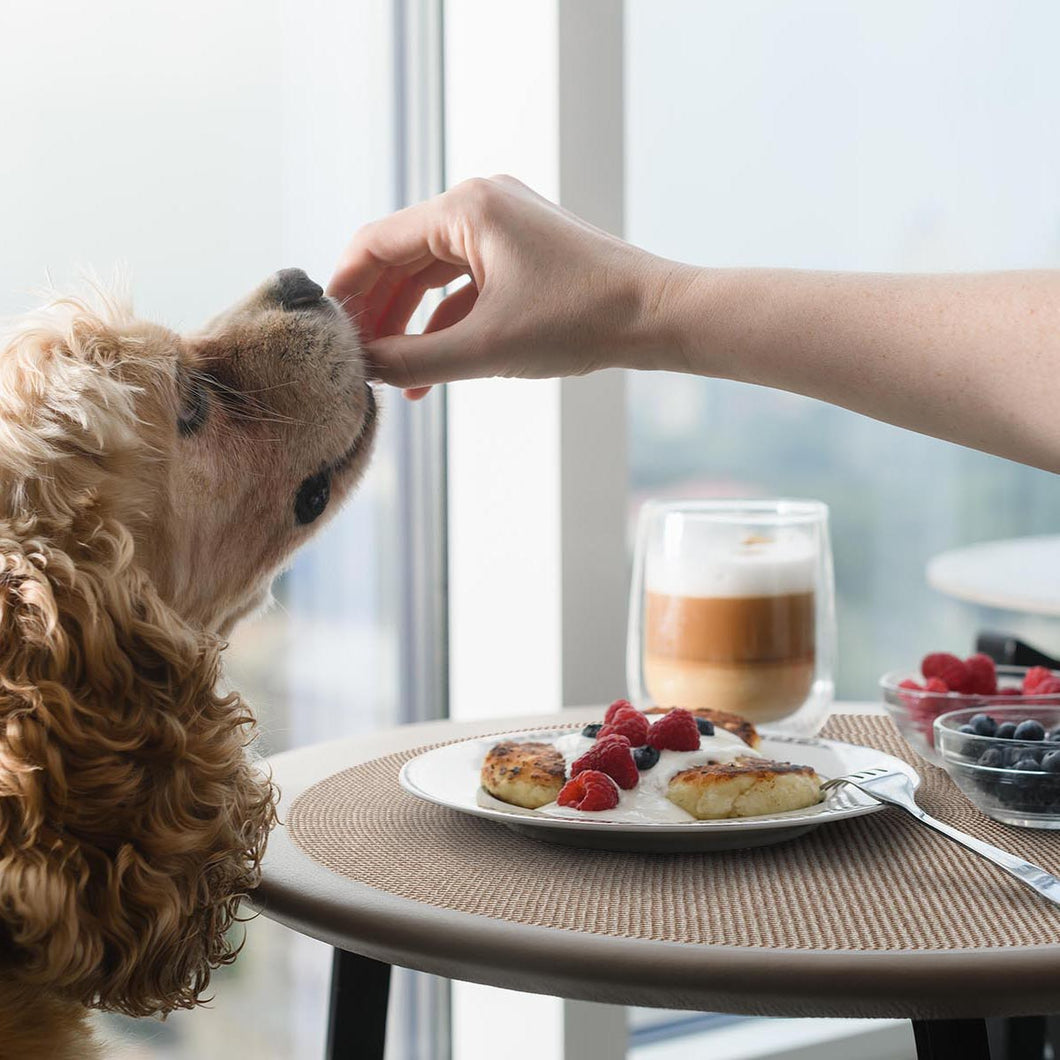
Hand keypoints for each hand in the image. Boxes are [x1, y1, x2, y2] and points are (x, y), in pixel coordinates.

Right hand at [328, 176, 676, 398]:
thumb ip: (416, 359)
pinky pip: (466, 284)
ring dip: (410, 324)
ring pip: (433, 275)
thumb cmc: (580, 321)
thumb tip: (363, 368)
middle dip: (376, 311)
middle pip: (402, 257)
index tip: (325, 332)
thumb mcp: (486, 348)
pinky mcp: (522, 250)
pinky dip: (446, 322)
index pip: (377, 242)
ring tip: (388, 374)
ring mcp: (504, 225)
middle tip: (352, 358)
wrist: (658, 316)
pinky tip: (429, 370)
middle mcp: (480, 204)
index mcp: (466, 208)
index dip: (345, 289)